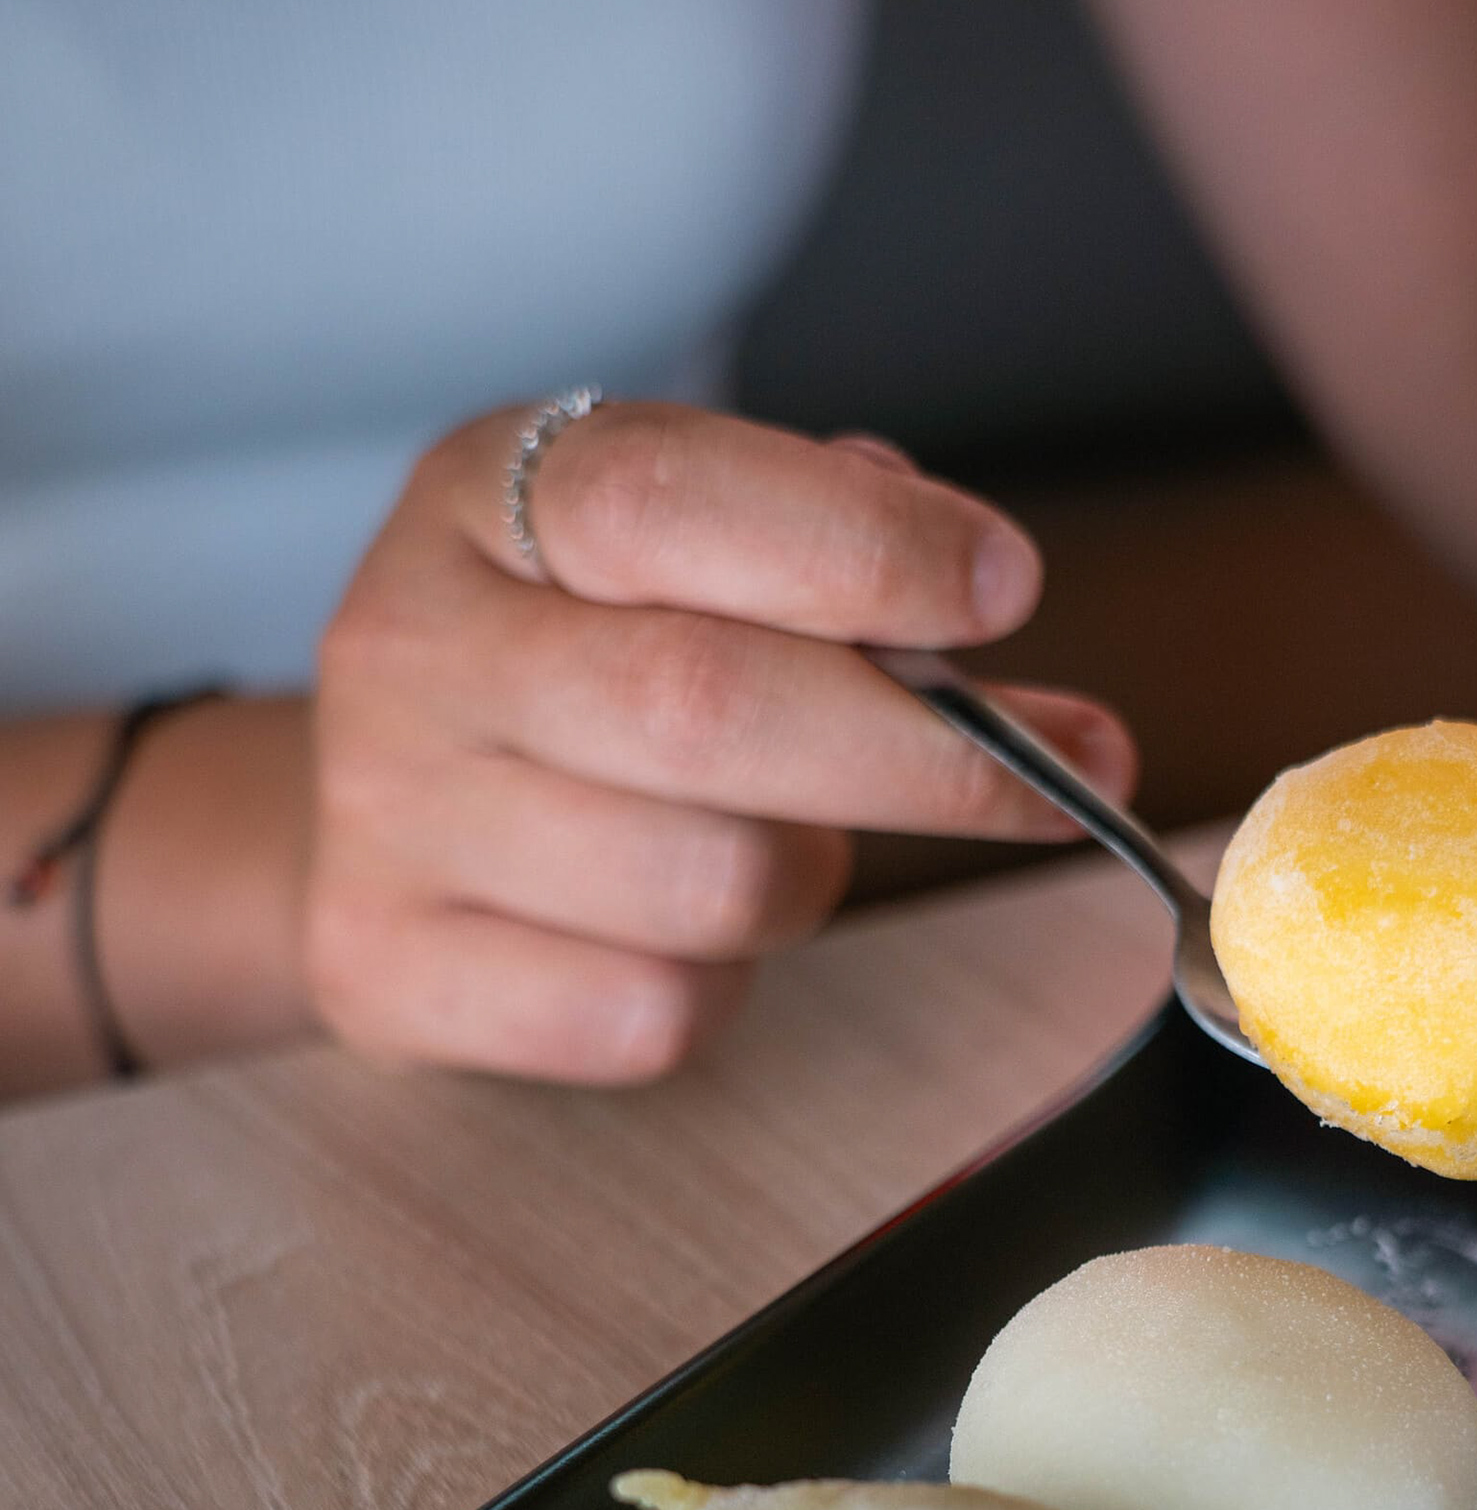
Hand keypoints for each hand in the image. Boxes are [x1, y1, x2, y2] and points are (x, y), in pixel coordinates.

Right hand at [304, 404, 1136, 1080]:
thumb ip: (814, 544)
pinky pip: (647, 1014)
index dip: (862, 548)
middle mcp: (412, 645)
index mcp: (484, 495)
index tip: (1005, 592)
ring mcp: (387, 819)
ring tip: (793, 847)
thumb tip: (981, 595)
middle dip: (923, 755)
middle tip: (1068, 775)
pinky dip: (720, 992)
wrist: (375, 815)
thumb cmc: (578, 673)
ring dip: (809, 880)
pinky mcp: (390, 971)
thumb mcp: (663, 550)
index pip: (669, 498)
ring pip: (705, 883)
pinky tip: (690, 942)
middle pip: (703, 707)